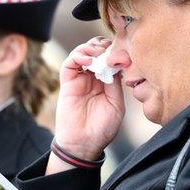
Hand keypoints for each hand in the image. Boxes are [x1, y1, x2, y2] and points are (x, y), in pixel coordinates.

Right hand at [52, 36, 124, 163]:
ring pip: (82, 53)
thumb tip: (116, 65)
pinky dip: (78, 56)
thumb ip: (116, 84)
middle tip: (110, 47)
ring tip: (99, 53)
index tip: (123, 49)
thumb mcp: (116, 104)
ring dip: (91, 48)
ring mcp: (79, 79)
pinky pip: (70, 63)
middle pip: (96, 51)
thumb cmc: (102, 129)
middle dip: (103, 45)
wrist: (84, 145)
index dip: (115, 50)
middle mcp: (93, 77)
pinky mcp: (67, 82)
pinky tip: (88, 61)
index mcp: (107, 82)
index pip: (110, 58)